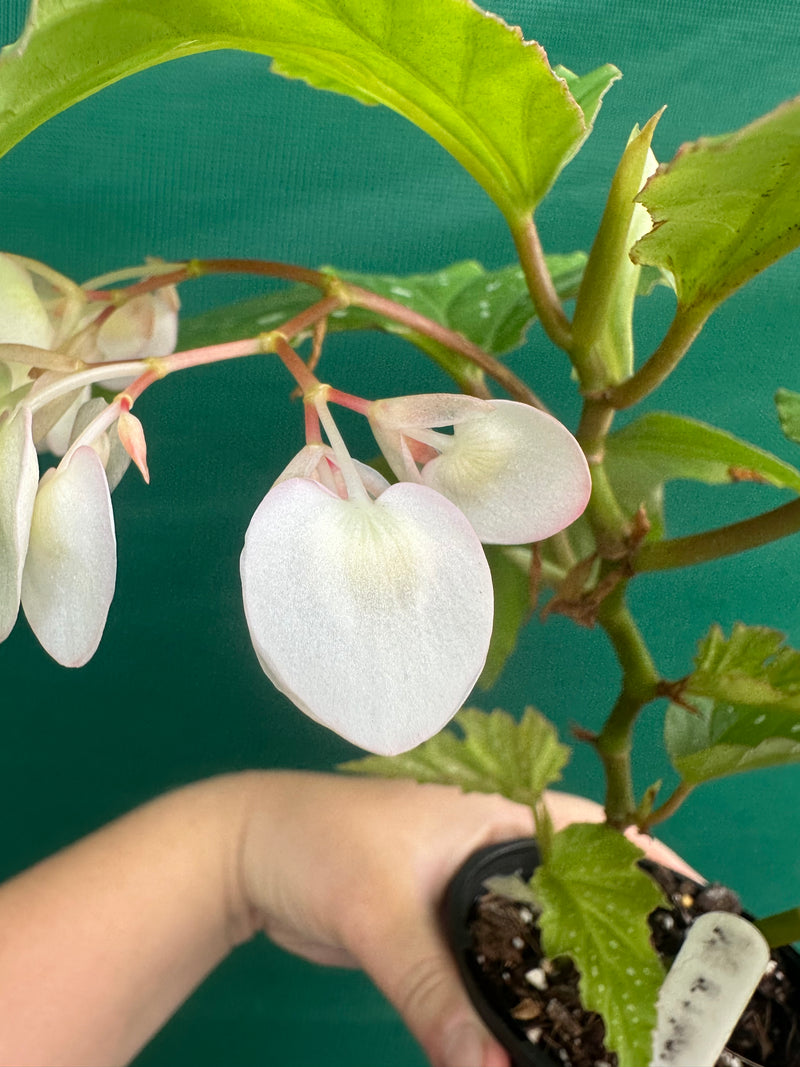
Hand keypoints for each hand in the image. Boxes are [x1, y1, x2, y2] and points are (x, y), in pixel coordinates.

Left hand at [237, 775, 697, 1066]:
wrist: (249, 855)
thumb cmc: (317, 846)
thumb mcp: (379, 913)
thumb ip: (434, 991)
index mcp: (493, 810)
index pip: (595, 832)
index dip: (651, 869)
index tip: (697, 920)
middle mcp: (493, 842)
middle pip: (577, 888)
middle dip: (620, 934)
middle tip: (663, 996)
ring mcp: (469, 884)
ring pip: (540, 929)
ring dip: (570, 971)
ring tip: (617, 1024)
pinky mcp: (444, 923)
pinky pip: (501, 957)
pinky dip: (524, 989)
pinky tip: (548, 1030)